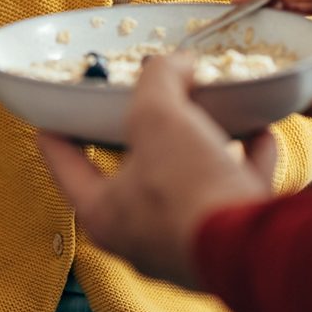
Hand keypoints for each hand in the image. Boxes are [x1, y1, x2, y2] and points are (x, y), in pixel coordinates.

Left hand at [37, 53, 276, 288]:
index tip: (53, 114)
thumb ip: (158, 81)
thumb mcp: (159, 116)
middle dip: (146, 135)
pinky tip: (258, 136)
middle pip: (134, 172)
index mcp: (104, 211)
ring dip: (203, 145)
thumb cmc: (188, 191)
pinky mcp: (228, 244)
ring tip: (212, 112)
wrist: (253, 248)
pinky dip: (246, 163)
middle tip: (149, 105)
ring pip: (188, 183)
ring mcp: (186, 242)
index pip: (65, 164)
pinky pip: (233, 193)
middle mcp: (140, 235)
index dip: (57, 132)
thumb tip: (174, 63)